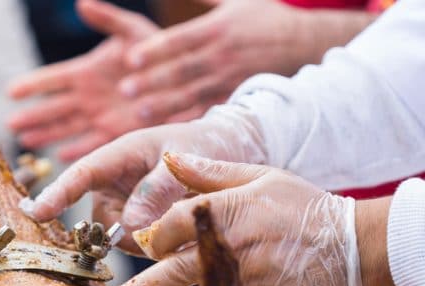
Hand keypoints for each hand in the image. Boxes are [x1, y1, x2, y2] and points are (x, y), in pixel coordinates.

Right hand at [6, 0, 157, 161]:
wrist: (184, 75)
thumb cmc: (159, 48)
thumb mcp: (133, 30)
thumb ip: (107, 19)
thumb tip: (80, 3)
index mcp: (87, 71)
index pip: (53, 79)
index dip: (33, 84)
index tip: (11, 90)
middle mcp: (88, 96)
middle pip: (53, 108)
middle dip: (32, 116)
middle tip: (10, 124)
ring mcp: (100, 116)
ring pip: (66, 128)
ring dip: (47, 135)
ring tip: (26, 141)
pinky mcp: (116, 132)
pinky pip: (91, 144)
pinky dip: (76, 150)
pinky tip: (59, 156)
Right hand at [21, 106, 267, 247]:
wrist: (232, 152)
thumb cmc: (207, 145)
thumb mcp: (186, 162)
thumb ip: (158, 190)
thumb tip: (129, 226)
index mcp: (120, 155)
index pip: (82, 175)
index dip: (58, 194)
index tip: (37, 213)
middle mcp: (115, 183)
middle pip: (102, 220)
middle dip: (128, 230)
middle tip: (171, 219)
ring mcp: (124, 205)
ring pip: (119, 238)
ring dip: (147, 239)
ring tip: (183, 215)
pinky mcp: (136, 224)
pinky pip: (136, 245)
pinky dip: (157, 244)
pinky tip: (181, 228)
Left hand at [105, 153, 361, 285]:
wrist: (355, 249)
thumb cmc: (304, 208)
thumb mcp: (260, 177)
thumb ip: (210, 172)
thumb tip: (170, 157)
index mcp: (228, 212)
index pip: (172, 226)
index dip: (156, 237)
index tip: (151, 244)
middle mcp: (232, 249)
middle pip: (173, 272)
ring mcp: (246, 285)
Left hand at [120, 0, 373, 124]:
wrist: (304, 42)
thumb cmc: (263, 18)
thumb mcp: (234, 1)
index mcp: (218, 28)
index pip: (180, 40)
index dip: (155, 50)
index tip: (129, 60)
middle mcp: (222, 54)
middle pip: (182, 69)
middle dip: (153, 80)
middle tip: (124, 90)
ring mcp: (229, 78)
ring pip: (192, 93)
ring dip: (165, 104)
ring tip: (139, 112)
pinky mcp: (236, 96)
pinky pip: (209, 110)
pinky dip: (188, 120)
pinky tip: (167, 129)